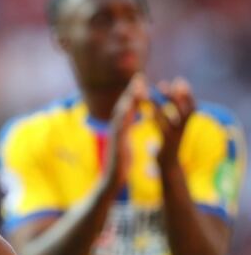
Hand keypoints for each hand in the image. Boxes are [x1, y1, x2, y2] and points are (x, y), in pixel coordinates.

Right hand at [105, 73, 147, 187]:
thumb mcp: (125, 142)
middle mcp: (116, 128)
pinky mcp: (116, 142)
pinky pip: (121, 126)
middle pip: (123, 105)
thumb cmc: (121, 162)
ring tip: (136, 88)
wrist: (113, 178)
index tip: (141, 80)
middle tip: (138, 76)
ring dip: (128, 99)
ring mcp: (115, 134)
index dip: (135, 93)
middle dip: (131, 90)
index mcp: (122, 128)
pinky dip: (125, 116)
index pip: (129, 106)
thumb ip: (127, 129)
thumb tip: (131, 119)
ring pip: (121, 113)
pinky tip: (130, 108)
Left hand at [153, 77, 194, 167]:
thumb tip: (173, 98)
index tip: (180, 80)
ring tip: (151, 94)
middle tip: (163, 84)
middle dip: (175, 96)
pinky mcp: (167, 144)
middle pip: (185, 110)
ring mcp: (176, 137)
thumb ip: (176, 116)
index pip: (192, 106)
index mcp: (187, 125)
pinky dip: (156, 119)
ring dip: (161, 105)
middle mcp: (185, 130)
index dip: (187, 93)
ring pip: (171, 118)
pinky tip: (148, 111)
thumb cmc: (170, 145)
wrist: (169, 167)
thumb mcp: (175, 128)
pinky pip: (161, 129)